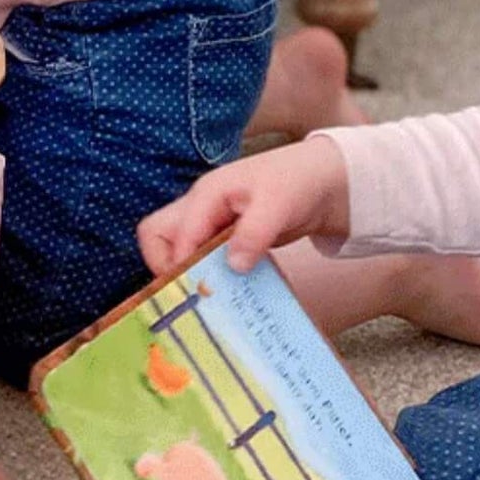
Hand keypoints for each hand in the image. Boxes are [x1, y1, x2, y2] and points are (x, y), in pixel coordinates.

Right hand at [137, 138, 349, 277]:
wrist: (322, 183)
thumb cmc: (297, 183)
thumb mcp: (279, 205)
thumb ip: (254, 233)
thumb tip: (234, 266)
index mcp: (207, 194)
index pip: (169, 232)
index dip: (176, 263)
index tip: (193, 290)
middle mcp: (200, 208)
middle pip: (156, 235)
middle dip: (164, 266)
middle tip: (189, 292)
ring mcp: (210, 223)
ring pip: (175, 248)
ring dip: (185, 273)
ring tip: (206, 297)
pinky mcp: (223, 238)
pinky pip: (199, 257)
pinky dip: (205, 274)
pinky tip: (226, 291)